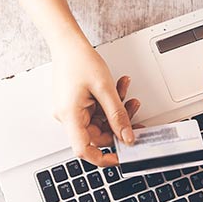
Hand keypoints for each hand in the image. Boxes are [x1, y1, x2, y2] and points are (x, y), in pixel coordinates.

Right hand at [51, 33, 139, 165]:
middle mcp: (68, 117)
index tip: (121, 157)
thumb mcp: (105, 89)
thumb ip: (118, 115)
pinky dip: (110, 103)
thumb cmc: (79, 60)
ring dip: (117, 110)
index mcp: (70, 116)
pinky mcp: (77, 104)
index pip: (84, 150)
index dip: (103, 158)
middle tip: (134, 112)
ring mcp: (72, 111)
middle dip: (118, 124)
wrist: (68, 43)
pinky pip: (97, 111)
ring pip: (100, 122)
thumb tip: (127, 136)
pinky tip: (119, 90)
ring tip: (129, 96)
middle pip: (98, 135)